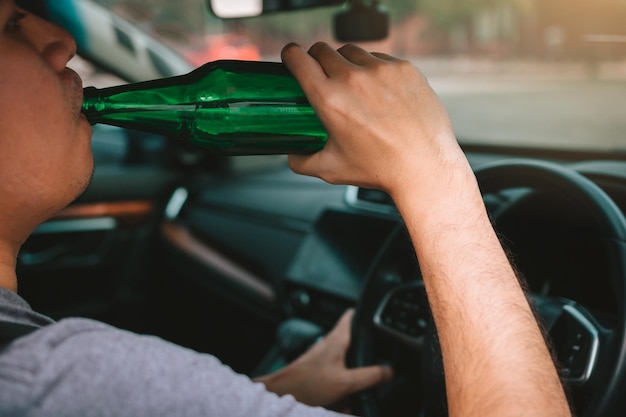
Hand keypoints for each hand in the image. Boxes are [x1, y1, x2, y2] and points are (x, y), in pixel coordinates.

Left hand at [254, 309, 392, 408]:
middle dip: (367, 350)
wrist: (285, 394)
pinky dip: (346, 385)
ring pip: (348, 359)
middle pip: (354, 338)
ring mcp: (325, 356)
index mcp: (338, 339)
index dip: (367, 314)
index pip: (353, 314)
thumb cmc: (308, 383)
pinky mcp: (321, 369)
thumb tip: (389, 372)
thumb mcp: (346, 382)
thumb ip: (370, 376)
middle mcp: (331, 343)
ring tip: (364, 386)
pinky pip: (340, 374)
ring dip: (357, 373)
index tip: (380, 321)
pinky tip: (346, 402)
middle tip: (379, 360)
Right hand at [281, 42, 467, 200]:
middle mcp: (353, 78)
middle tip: (323, 76)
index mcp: (329, 99)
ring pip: (352, 51)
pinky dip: (374, 69)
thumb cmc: (380, 168)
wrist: (424, 166)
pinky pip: (380, 58)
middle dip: (317, 59)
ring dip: (346, 62)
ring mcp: (381, 70)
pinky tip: (380, 90)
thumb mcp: (330, 169)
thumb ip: (302, 161)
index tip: (292, 58)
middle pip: (323, 50)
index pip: (298, 58)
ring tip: (354, 85)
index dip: (290, 55)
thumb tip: (293, 154)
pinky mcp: (404, 69)